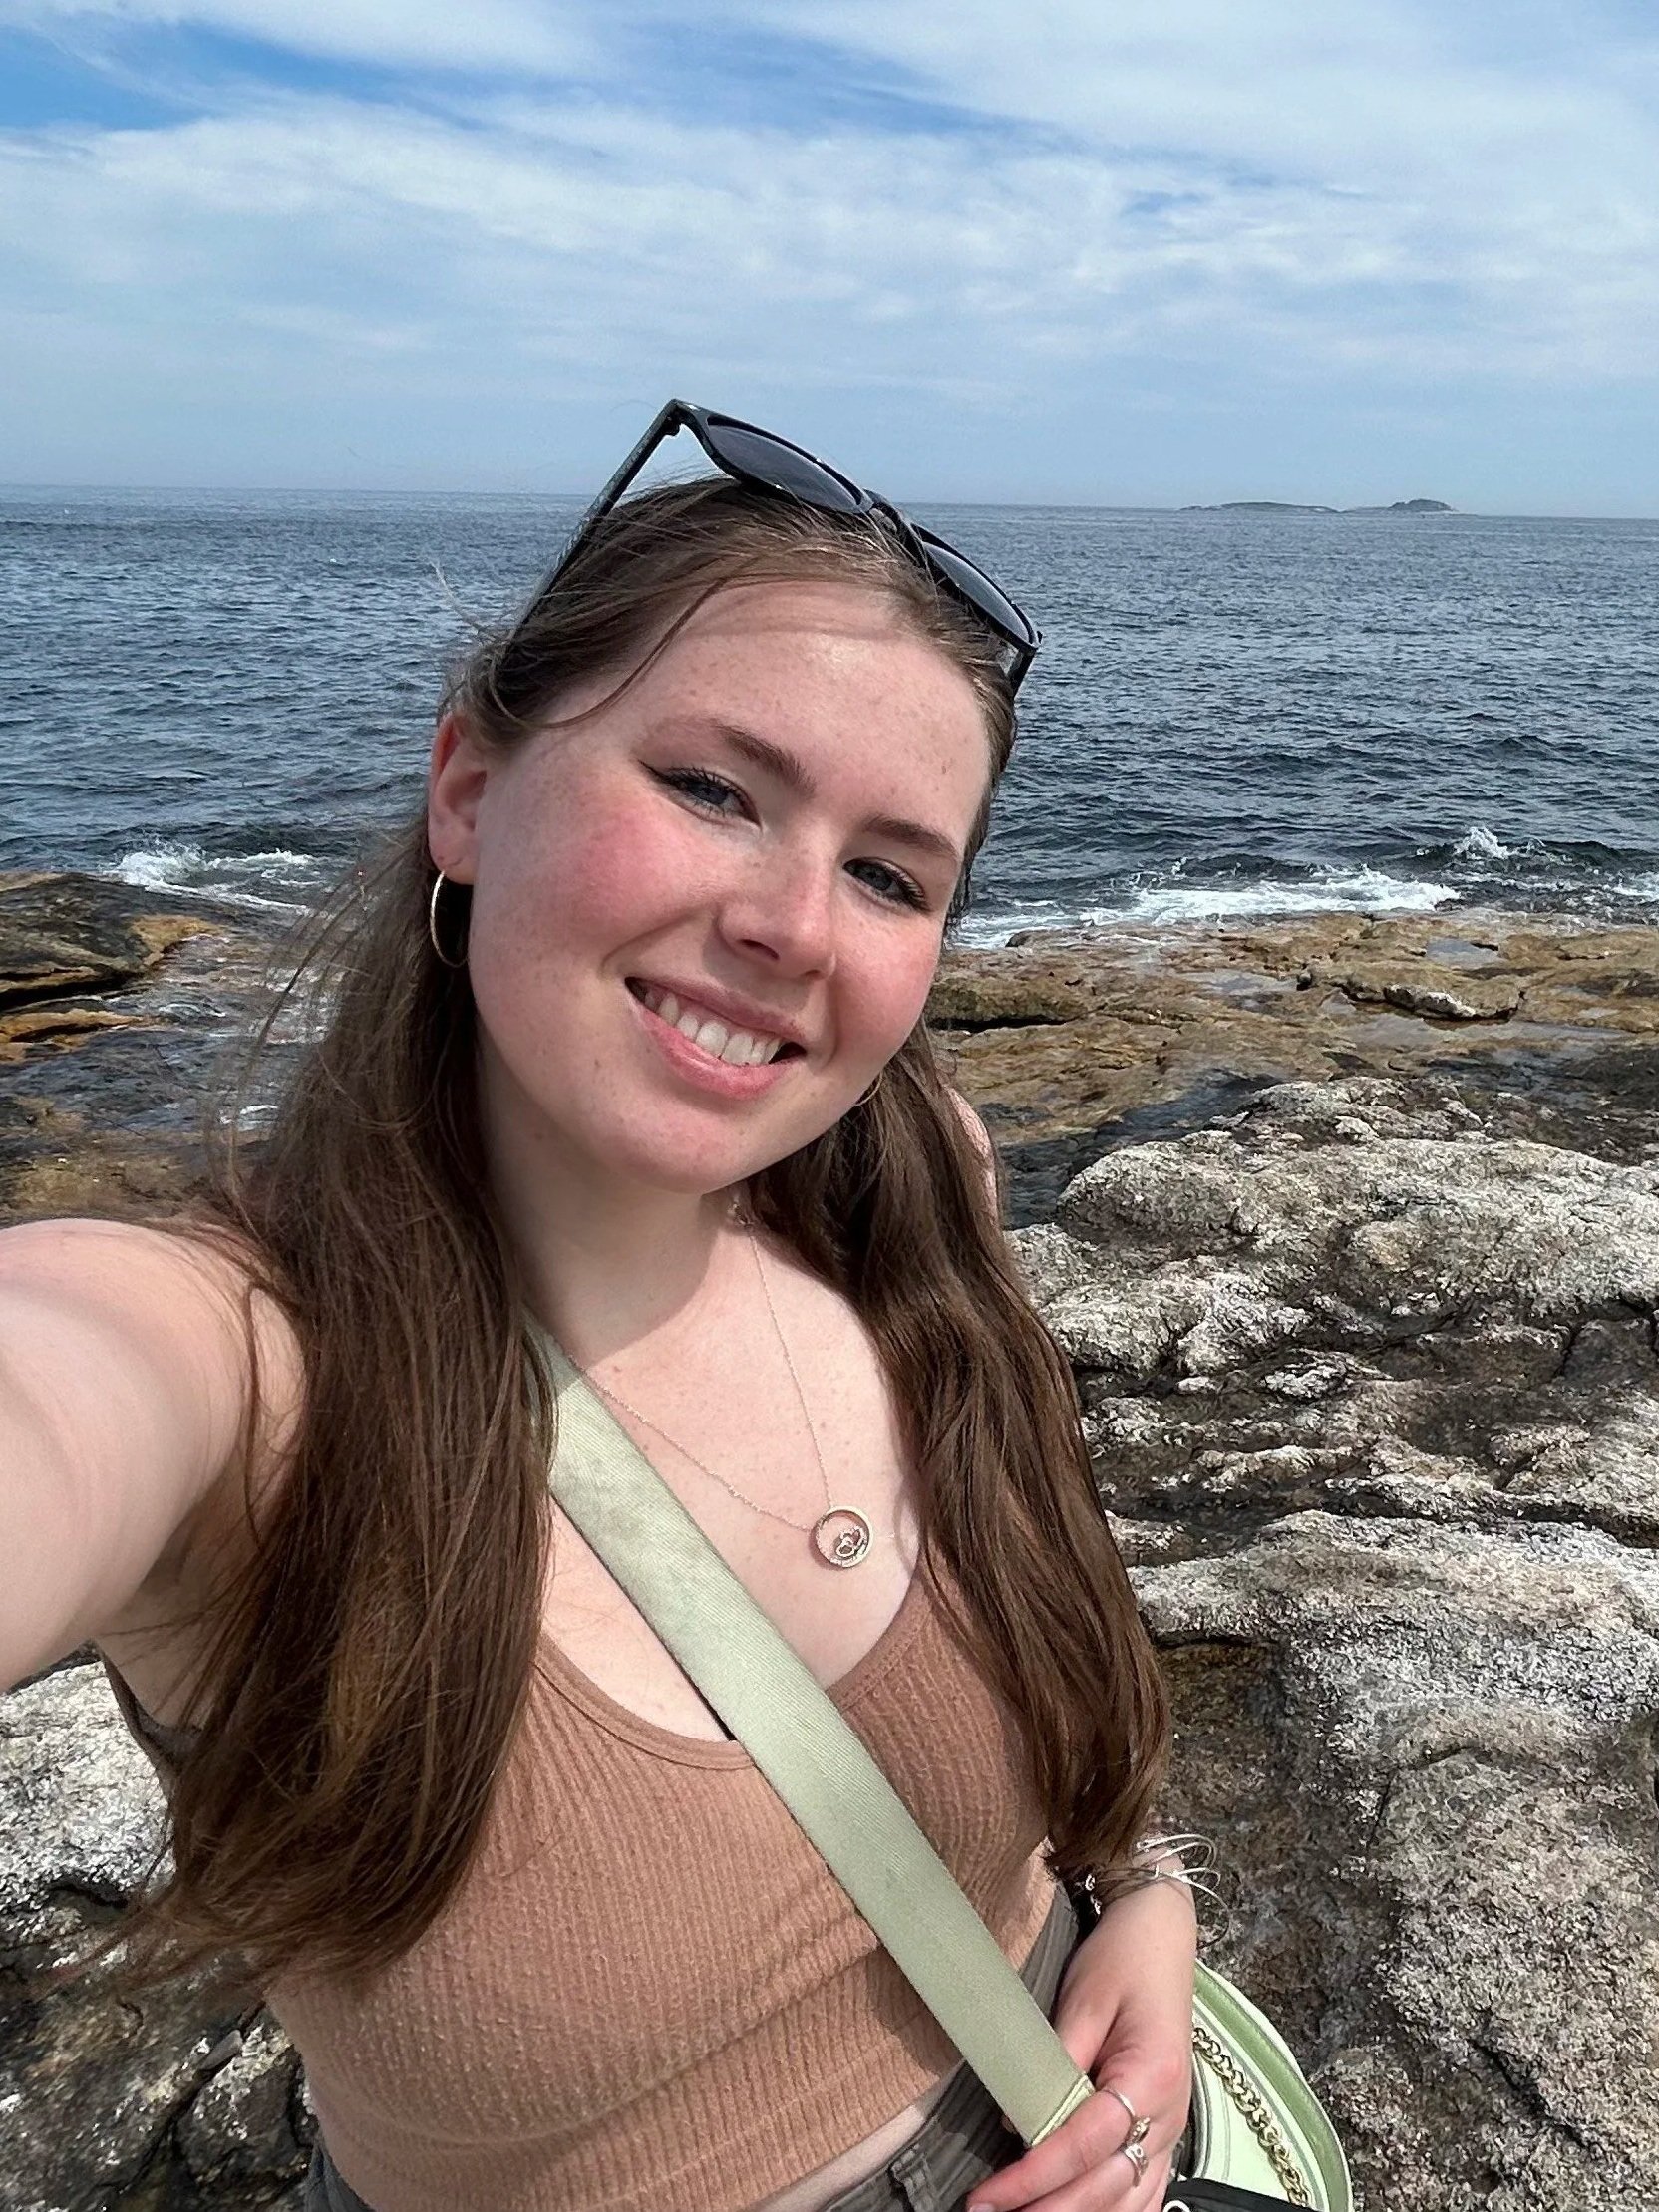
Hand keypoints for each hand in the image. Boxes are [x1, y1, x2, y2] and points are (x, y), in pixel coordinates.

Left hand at [965, 1877, 1196, 2211]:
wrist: (1161, 1932)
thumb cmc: (1122, 1956)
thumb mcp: (1083, 1997)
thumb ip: (1055, 2062)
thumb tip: (1016, 2120)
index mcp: (1151, 2075)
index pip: (1085, 2146)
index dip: (1034, 2178)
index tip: (988, 2197)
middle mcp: (1170, 2114)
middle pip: (1107, 2187)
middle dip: (1047, 2211)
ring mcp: (1173, 2127)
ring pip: (1131, 2201)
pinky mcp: (1166, 2128)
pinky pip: (1145, 2191)